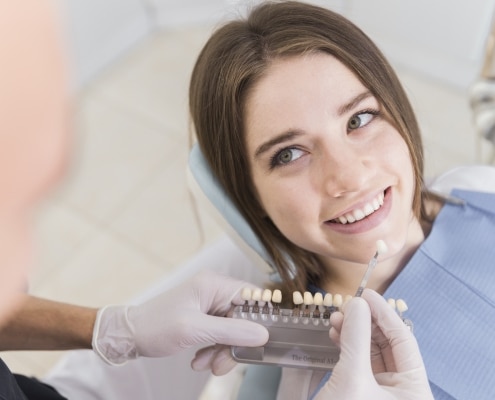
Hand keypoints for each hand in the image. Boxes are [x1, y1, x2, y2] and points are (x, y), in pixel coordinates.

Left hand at [92, 271, 267, 371]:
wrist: (129, 336)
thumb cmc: (156, 326)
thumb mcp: (194, 329)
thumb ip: (231, 331)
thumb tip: (264, 334)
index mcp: (214, 284)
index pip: (253, 296)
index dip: (262, 317)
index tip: (263, 340)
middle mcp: (215, 291)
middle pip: (244, 318)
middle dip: (235, 343)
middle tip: (223, 363)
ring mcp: (209, 305)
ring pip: (233, 330)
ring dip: (223, 350)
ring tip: (206, 364)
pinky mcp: (204, 318)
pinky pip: (221, 335)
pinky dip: (213, 350)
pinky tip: (199, 361)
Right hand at [314, 289, 432, 399]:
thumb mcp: (352, 378)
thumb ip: (355, 338)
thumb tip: (357, 305)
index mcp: (414, 392)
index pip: (404, 341)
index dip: (385, 313)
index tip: (367, 293)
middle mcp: (402, 391)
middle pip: (387, 344)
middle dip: (365, 322)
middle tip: (347, 305)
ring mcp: (382, 392)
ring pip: (371, 351)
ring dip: (353, 332)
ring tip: (335, 319)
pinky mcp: (364, 392)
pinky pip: (359, 361)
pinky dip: (347, 345)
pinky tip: (335, 333)